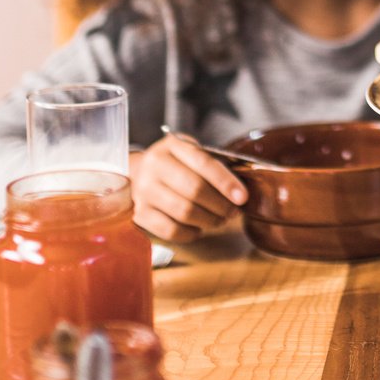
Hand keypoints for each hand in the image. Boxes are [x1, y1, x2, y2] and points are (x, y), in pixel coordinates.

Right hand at [128, 134, 247, 242]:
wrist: (137, 174)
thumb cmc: (173, 164)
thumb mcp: (190, 153)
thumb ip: (212, 165)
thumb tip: (239, 190)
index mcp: (172, 146)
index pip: (203, 163)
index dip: (226, 182)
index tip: (243, 197)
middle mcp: (154, 166)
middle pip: (195, 190)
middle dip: (220, 205)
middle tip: (233, 211)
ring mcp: (144, 191)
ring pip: (185, 212)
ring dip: (209, 220)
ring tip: (219, 219)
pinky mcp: (139, 214)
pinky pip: (171, 230)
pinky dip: (190, 233)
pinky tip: (197, 227)